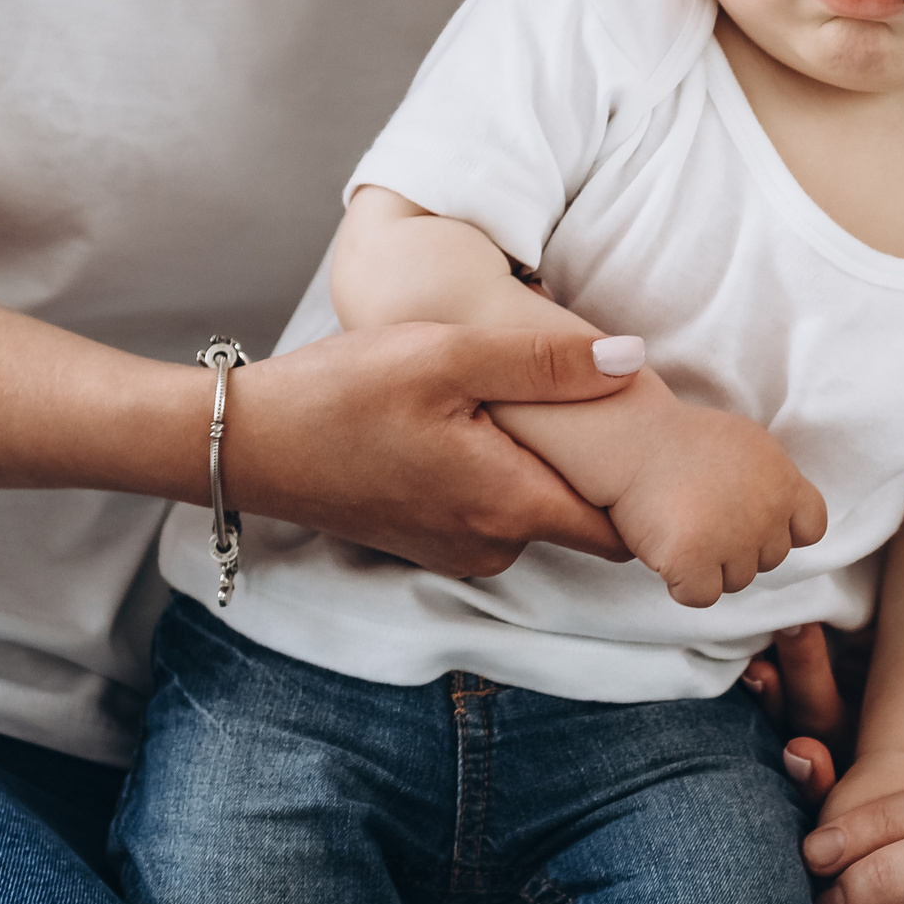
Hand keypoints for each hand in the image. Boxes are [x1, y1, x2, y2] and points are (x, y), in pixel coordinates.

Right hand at [217, 320, 637, 577]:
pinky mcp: (431, 538)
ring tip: (531, 397)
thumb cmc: (341, 394)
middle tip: (592, 393)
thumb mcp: (448, 355)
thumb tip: (633, 364)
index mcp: (508, 506)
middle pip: (583, 515)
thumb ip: (545, 362)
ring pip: (538, 508)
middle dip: (597, 464)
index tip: (655, 436)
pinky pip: (497, 509)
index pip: (620, 527)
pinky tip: (484, 420)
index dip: (648, 486)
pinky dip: (506, 471)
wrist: (247, 441)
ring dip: (544, 461)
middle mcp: (491, 544)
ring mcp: (458, 548)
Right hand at [608, 373, 828, 606]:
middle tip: (701, 518)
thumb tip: (779, 518)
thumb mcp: (747, 445)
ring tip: (681, 527)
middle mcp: (767, 514)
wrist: (632, 437)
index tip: (752, 521)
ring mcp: (732, 541)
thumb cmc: (681, 439)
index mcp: (784, 483)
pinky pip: (700, 596)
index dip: (783, 531)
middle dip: (738, 548)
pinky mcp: (694, 561)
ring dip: (710, 566)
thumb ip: (770, 483)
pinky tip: (665, 549)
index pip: (810, 528)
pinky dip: (682, 582)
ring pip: (735, 581)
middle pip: (768, 560)